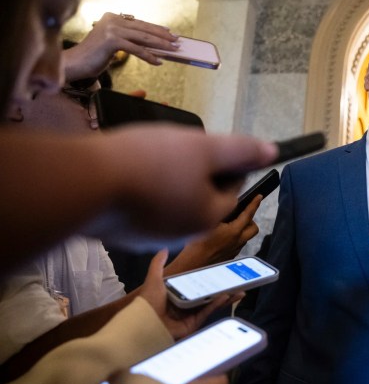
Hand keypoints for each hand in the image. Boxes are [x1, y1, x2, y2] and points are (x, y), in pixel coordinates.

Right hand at [63, 12, 178, 81]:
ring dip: (160, 45)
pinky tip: (158, 61)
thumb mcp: (113, 43)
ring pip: (143, 38)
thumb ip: (128, 39)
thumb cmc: (94, 56)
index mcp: (112, 17)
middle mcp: (112, 20)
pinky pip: (136, 49)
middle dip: (162, 36)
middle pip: (143, 29)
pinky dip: (149, 56)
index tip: (170, 33)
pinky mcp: (112, 41)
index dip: (156, 28)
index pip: (139, 23)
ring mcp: (111, 29)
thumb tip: (151, 43)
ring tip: (173, 50)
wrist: (74, 63)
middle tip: (177, 41)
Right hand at [91, 126, 276, 246]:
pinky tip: (126, 176)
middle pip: (201, 197)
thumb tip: (271, 152)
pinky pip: (142, 209)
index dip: (224, 162)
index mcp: (209, 217)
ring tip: (148, 160)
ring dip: (166, 182)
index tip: (206, 145)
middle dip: (193, 172)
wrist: (83, 183)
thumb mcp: (205, 148)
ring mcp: (150, 238)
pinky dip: (140, 192)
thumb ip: (240, 151)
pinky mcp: (122, 234)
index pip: (232, 188)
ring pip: (170, 203)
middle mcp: (183, 235)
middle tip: (174, 150)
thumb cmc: (150, 162)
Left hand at [137, 250, 243, 339]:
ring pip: (212, 303)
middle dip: (222, 288)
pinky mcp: (194, 323)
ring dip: (226, 296)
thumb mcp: (154, 279)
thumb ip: (158, 264)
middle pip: (207, 294)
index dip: (208, 278)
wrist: (145, 324)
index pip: (196, 284)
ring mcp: (190, 314)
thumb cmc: (148, 302)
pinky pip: (209, 311)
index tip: (220, 272)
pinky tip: (227, 296)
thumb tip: (163, 249)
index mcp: (176, 293)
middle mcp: (185, 304)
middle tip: (235, 280)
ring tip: (239, 289)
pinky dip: (219, 304)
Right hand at [164, 195, 262, 275]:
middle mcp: (238, 242)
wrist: (193, 264)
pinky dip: (234, 239)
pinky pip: (237, 245)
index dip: (254, 204)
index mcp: (234, 231)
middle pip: (254, 228)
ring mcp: (235, 250)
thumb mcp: (208, 221)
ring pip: (245, 237)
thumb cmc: (197, 242)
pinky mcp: (229, 257)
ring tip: (228, 225)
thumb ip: (221, 212)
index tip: (259, 197)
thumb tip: (229, 204)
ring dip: (241, 230)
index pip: (248, 214)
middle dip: (250, 220)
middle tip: (241, 215)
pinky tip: (221, 237)